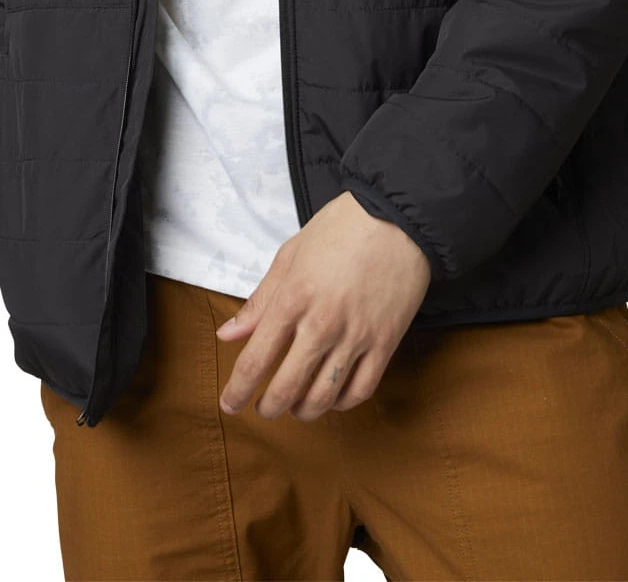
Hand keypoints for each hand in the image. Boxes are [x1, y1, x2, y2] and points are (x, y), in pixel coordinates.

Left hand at [214, 189, 431, 420]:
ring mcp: (356, 336)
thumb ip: (260, 300)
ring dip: (303, 411)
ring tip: (295, 407)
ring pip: (323, 397)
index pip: (255, 359)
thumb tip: (228, 334)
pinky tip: (331, 397)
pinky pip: (360, 390)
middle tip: (261, 409)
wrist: (399, 216)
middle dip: (267, 407)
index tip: (229, 403)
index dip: (237, 389)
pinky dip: (341, 403)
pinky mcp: (386, 342)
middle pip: (286, 387)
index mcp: (293, 298)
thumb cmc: (342, 227)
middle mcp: (322, 323)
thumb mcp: (291, 254)